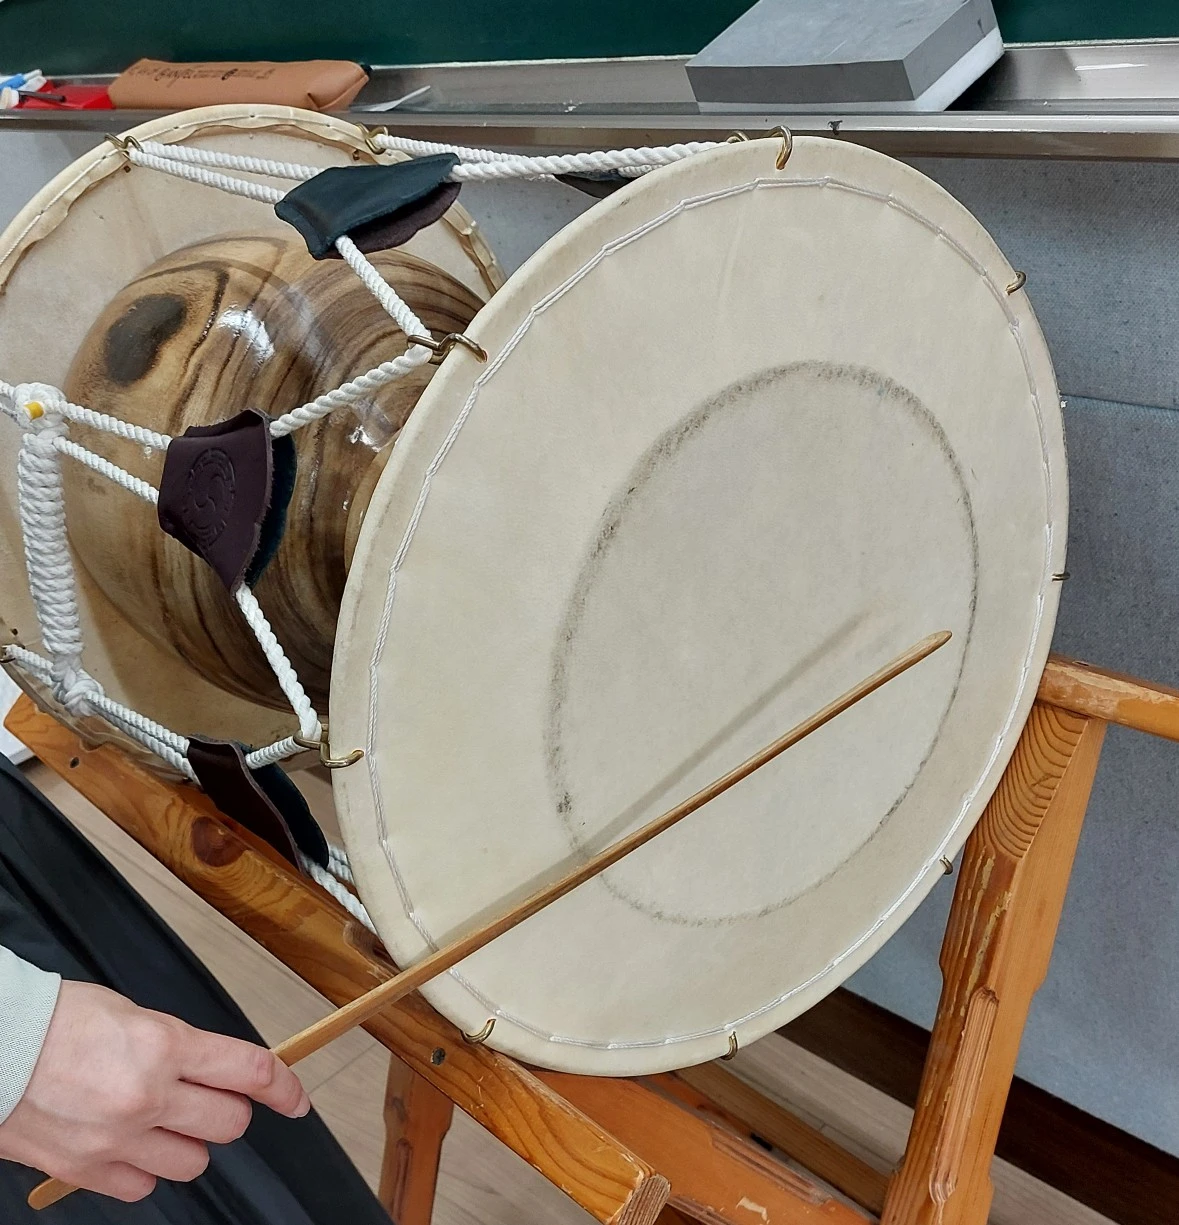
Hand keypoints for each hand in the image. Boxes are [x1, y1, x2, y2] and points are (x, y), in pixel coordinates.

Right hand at [0, 980, 309, 1200]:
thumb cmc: (57, 1021)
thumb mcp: (134, 1014)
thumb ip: (178, 1046)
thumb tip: (210, 1069)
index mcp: (165, 1046)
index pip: (250, 1072)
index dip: (283, 1088)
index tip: (295, 1100)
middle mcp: (149, 1097)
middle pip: (229, 1123)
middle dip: (229, 1110)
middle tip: (207, 1097)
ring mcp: (118, 1140)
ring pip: (194, 1162)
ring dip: (189, 1142)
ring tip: (162, 1119)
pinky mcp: (87, 1171)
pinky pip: (144, 1187)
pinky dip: (145, 1170)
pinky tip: (128, 1143)